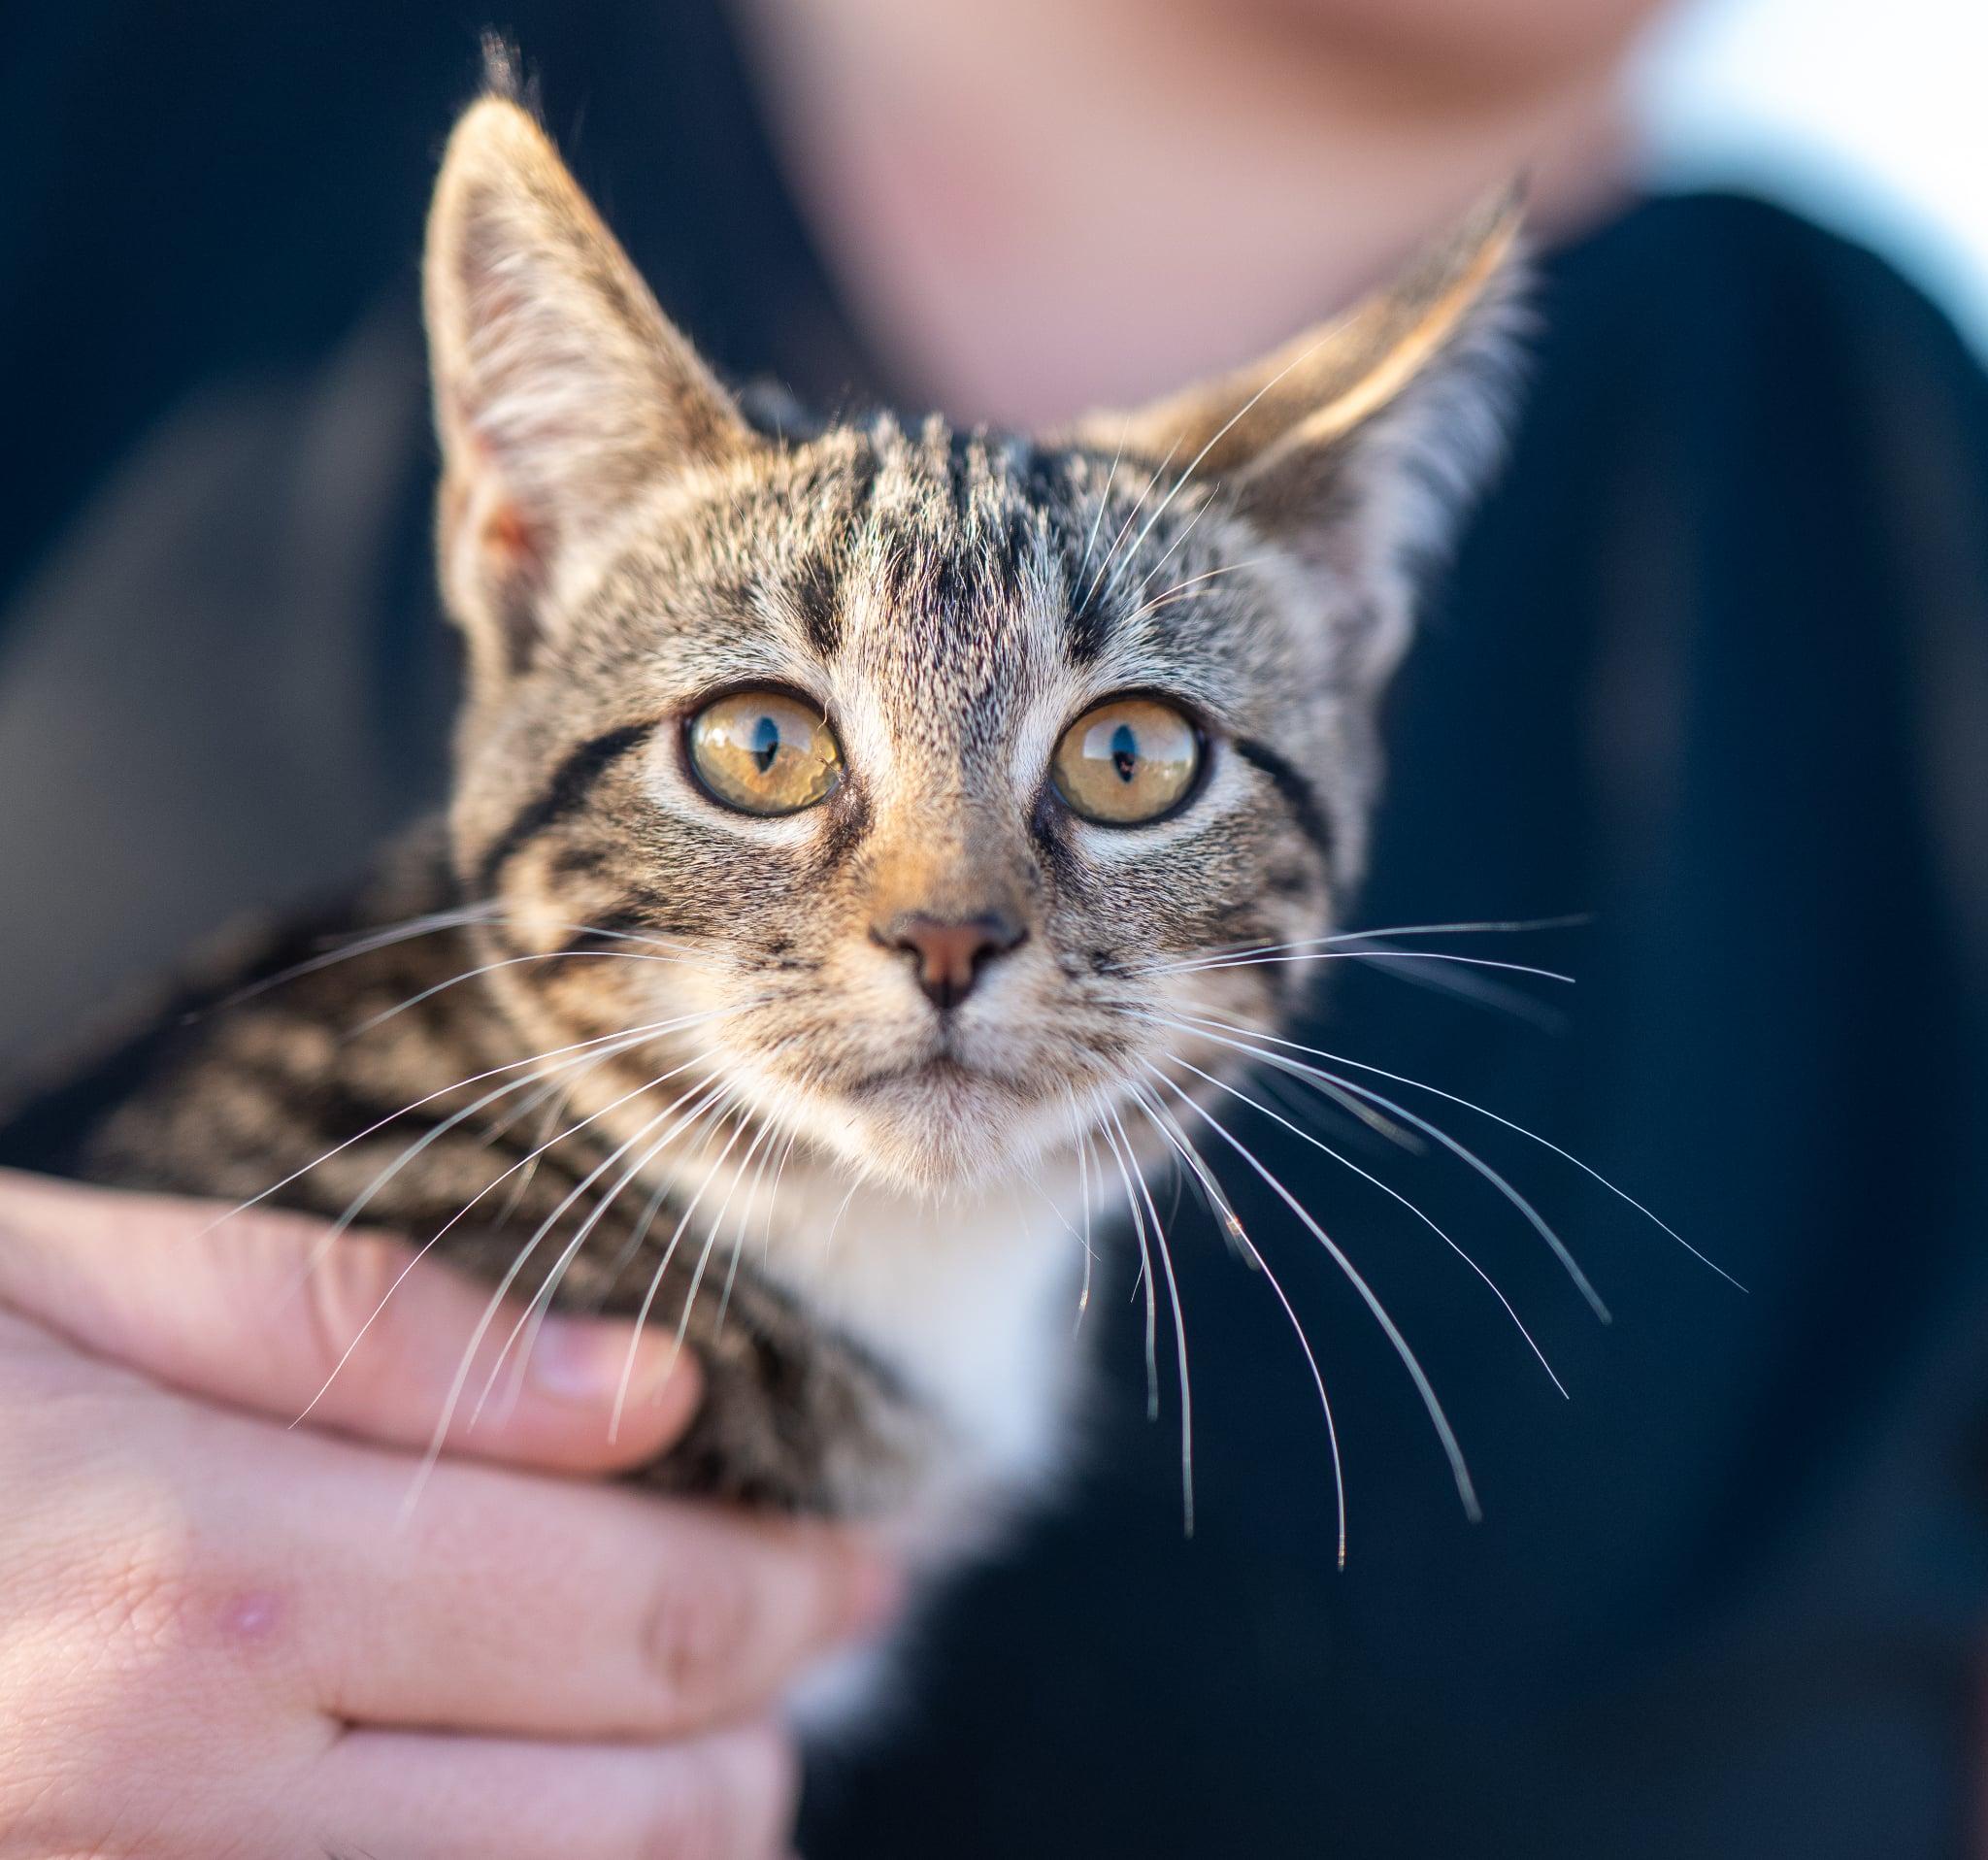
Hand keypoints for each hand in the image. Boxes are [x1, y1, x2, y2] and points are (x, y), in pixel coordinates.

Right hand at [0, 1169, 891, 1856]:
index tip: (860, 1554)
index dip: (796, 1591)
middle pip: (638, 1822)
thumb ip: (372, 1342)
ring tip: (699, 1731)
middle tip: (801, 1631)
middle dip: (766, 1727)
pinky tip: (525, 1802)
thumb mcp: (66, 1287)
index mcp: (209, 1586)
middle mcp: (187, 1802)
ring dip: (674, 1838)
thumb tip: (640, 1394)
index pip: (640, 1621)